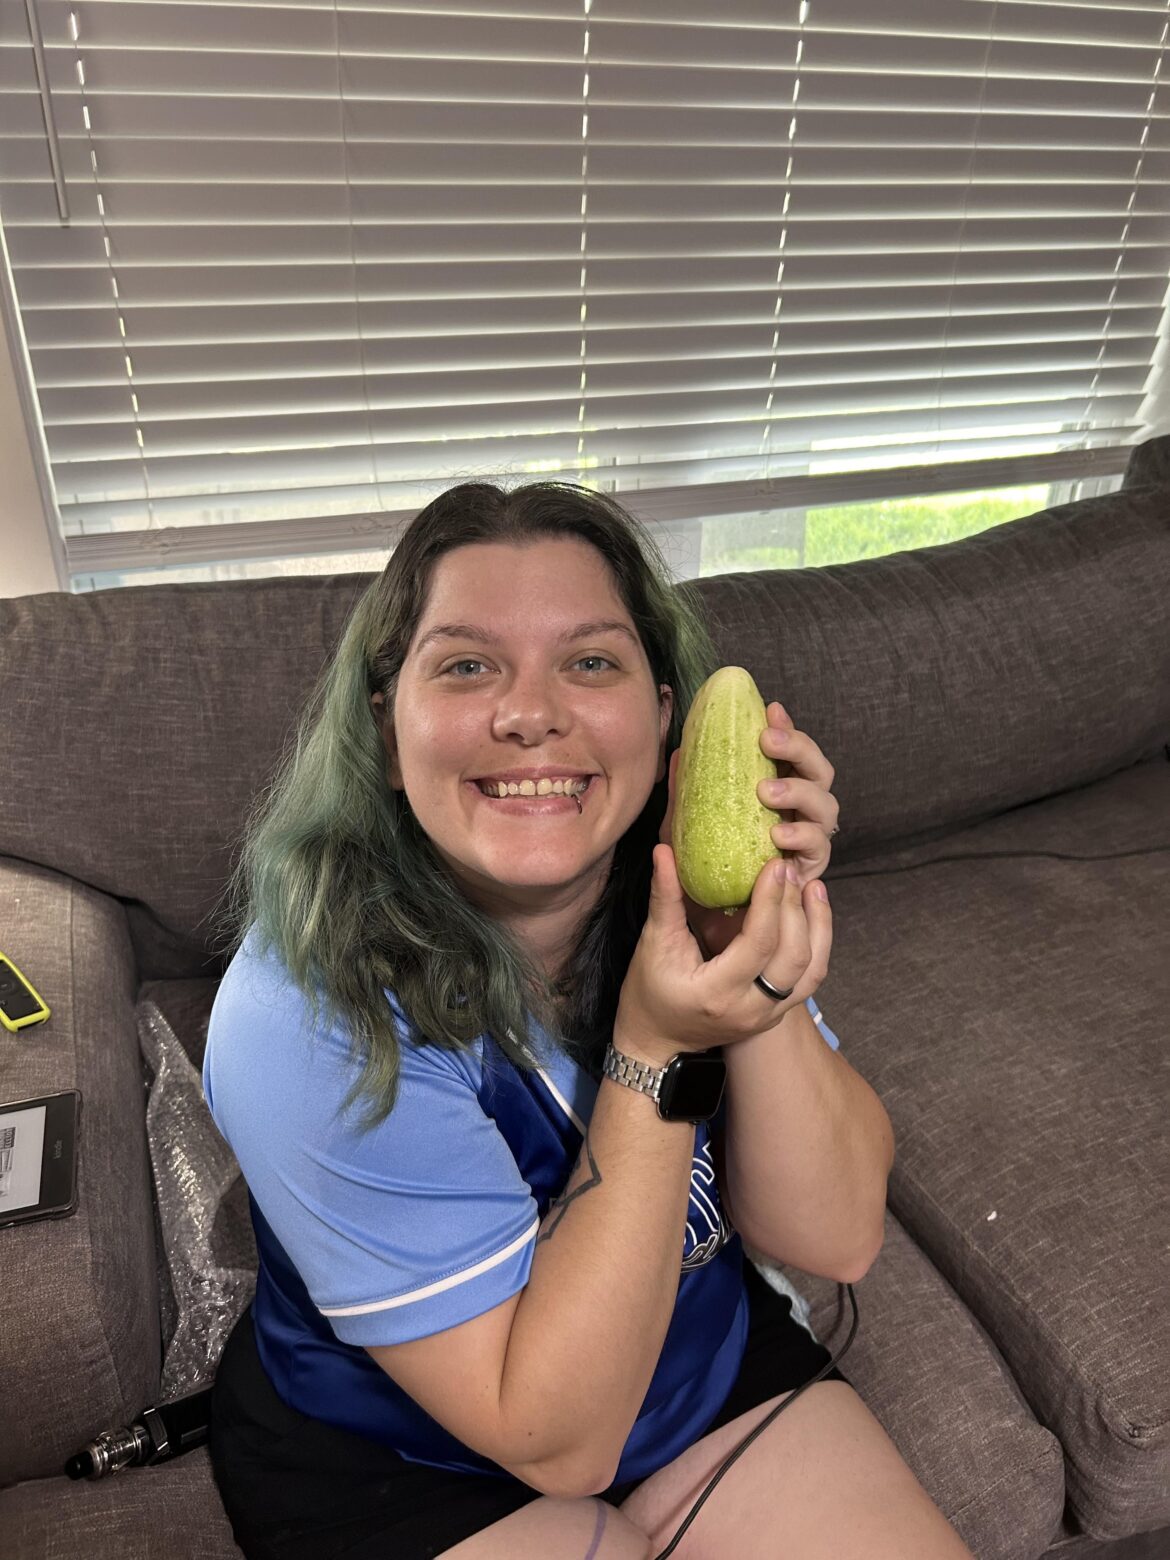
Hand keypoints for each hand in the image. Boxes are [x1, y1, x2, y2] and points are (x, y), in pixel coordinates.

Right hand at [614, 843, 829, 1063]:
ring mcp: (768, 1016)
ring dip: (818, 926)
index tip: (776, 866)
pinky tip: (810, 914)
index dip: (771, 902)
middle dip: (796, 908)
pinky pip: (809, 979)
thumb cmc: (649, 993)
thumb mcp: (653, 944)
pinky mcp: (777, 1013)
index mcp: (717, 992)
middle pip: (793, 956)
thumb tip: (664, 851)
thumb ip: (665, 897)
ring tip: (812, 887)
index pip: (758, 943)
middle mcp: (751, 1010)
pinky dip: (816, 944)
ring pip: (812, 970)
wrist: (658, 1041)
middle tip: (789, 870)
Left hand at [660, 700, 839, 960]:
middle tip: (767, 744)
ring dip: (800, 793)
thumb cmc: (701, 869)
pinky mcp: (808, 874)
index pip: (793, 753)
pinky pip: (817, 852)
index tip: (770, 708)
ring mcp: (809, 844)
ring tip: (768, 793)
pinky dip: (801, 838)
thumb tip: (677, 751)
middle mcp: (801, 814)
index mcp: (779, 794)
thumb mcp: (686, 828)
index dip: (789, 728)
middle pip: (821, 773)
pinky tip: (778, 836)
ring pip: (827, 808)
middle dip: (800, 751)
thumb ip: (686, 794)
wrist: (709, 925)